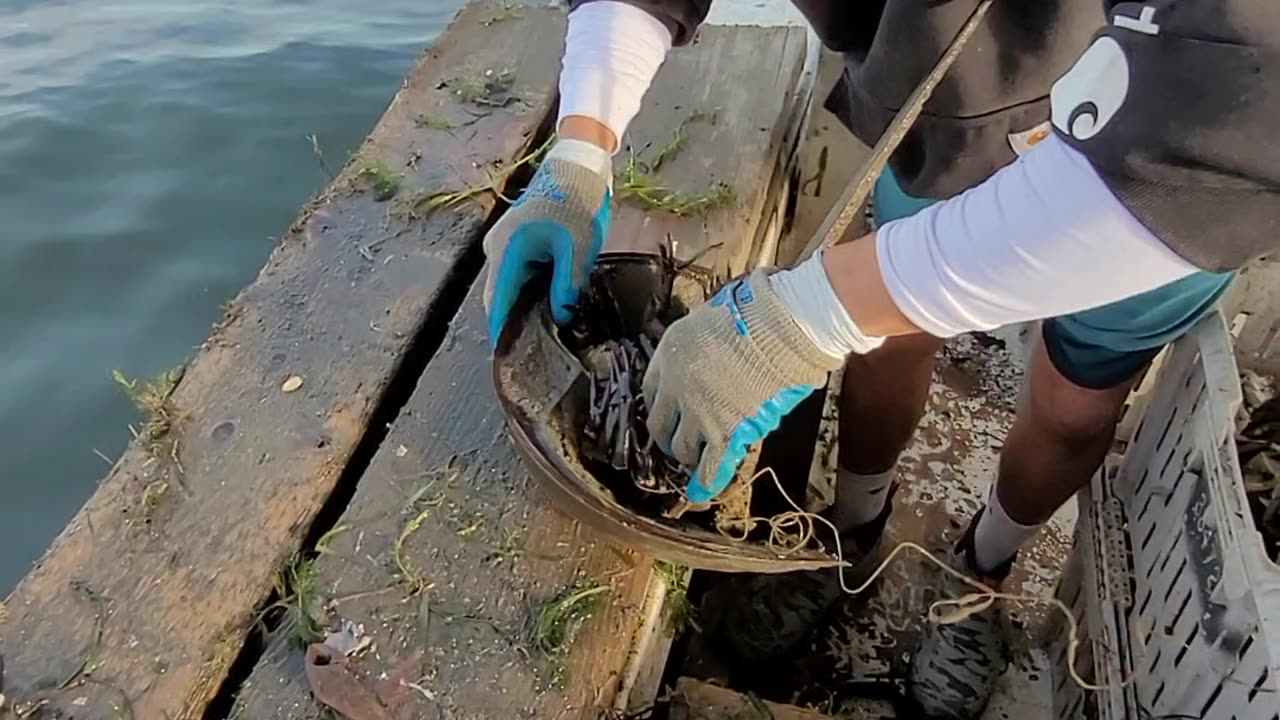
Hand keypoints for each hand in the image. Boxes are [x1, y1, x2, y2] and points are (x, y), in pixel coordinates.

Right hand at [483, 139, 612, 343]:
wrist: (576, 163)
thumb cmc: (578, 201)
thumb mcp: (579, 249)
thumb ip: (567, 286)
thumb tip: (562, 319)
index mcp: (507, 252)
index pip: (499, 305)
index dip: (505, 334)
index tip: (515, 360)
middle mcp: (495, 251)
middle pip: (499, 299)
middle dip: (514, 324)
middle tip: (537, 351)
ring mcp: (501, 245)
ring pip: (508, 288)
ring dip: (523, 308)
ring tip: (544, 333)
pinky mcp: (513, 241)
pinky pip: (515, 275)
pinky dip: (527, 291)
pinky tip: (547, 305)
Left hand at [642, 270, 842, 501]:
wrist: (779, 327)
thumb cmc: (752, 312)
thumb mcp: (707, 317)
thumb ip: (698, 341)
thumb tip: (707, 348)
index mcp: (668, 356)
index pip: (650, 391)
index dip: (661, 405)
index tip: (667, 411)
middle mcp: (676, 389)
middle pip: (659, 425)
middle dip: (667, 437)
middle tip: (676, 442)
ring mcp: (699, 414)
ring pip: (682, 448)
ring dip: (687, 455)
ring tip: (695, 459)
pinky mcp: (726, 432)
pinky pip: (711, 466)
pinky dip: (705, 483)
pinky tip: (700, 494)